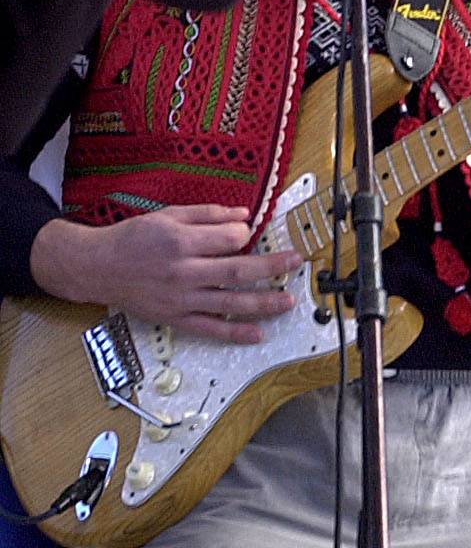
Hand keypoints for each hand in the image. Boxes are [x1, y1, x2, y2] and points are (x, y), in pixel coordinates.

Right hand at [30, 205, 302, 343]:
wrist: (96, 267)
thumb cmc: (133, 238)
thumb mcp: (168, 215)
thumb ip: (208, 213)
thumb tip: (245, 214)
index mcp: (181, 241)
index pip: (230, 239)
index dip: (245, 234)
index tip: (247, 233)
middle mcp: (183, 271)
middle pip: (237, 270)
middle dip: (272, 267)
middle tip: (297, 262)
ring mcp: (180, 298)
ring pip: (229, 303)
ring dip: (263, 302)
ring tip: (288, 301)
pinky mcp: (174, 318)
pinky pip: (209, 329)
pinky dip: (235, 333)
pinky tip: (258, 334)